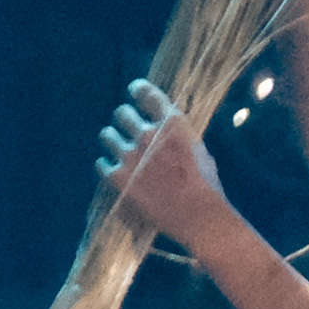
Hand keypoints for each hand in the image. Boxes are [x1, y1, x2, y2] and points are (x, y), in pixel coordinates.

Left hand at [99, 81, 245, 253]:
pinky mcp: (117, 176)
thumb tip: (161, 124)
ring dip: (114, 142)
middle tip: (131, 132)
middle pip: (121, 113)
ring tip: (124, 154)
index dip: (137, 90)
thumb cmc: (207, 186)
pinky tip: (121, 174)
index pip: (145, 93)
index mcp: (172, 124)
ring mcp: (130, 155)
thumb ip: (176, 134)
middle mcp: (148, 134)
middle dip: (126, 121)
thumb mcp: (199, 150)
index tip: (134, 91)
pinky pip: (101, 163)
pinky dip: (110, 167)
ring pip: (107, 135)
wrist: (200, 218)